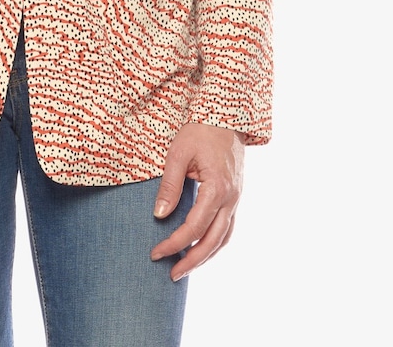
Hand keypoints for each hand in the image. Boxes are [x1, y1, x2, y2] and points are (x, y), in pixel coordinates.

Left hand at [150, 122, 244, 280]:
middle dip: (192, 260)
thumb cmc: (200, 130)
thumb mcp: (178, 153)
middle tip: (171, 274)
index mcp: (217, 188)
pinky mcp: (235, 196)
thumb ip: (169, 185)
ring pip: (224, 238)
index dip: (174, 243)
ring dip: (205, 256)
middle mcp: (231, 198)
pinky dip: (214, 243)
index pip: (194, 227)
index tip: (156, 253)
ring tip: (184, 268)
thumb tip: (159, 216)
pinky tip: (200, 248)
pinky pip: (227, 228)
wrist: (226, 116)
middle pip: (213, 241)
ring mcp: (236, 198)